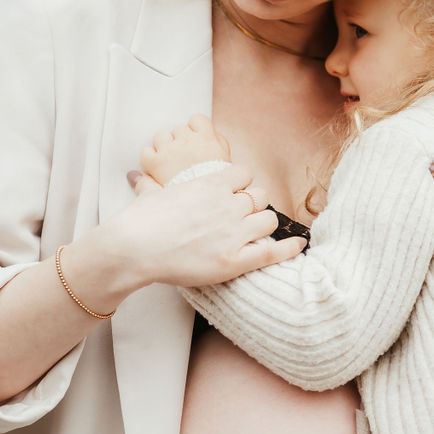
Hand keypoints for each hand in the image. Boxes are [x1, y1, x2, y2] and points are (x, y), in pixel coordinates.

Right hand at [107, 163, 303, 288]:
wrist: (133, 247)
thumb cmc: (138, 222)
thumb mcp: (149, 194)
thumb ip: (151, 184)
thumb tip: (137, 176)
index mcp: (210, 184)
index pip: (244, 174)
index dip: (242, 184)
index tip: (235, 194)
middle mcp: (227, 204)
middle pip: (260, 197)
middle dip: (253, 205)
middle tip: (242, 218)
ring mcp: (233, 232)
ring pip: (269, 220)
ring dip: (263, 225)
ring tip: (254, 233)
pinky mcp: (234, 260)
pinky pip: (272, 251)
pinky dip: (288, 248)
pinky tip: (299, 245)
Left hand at [139, 113, 230, 185]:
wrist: (204, 202)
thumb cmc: (217, 182)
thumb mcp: (227, 159)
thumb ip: (219, 142)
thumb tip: (211, 134)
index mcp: (206, 138)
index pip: (196, 119)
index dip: (194, 128)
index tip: (195, 138)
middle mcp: (187, 140)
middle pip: (178, 129)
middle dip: (180, 141)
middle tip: (184, 157)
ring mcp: (169, 151)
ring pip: (160, 137)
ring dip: (164, 146)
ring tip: (170, 162)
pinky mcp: (155, 163)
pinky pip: (146, 152)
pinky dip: (149, 158)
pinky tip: (157, 166)